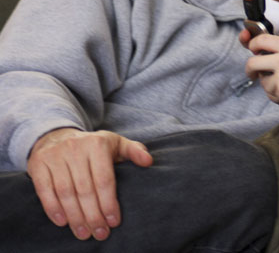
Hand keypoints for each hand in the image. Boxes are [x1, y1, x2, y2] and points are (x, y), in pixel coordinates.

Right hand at [26, 128, 152, 240]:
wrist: (56, 135)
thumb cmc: (92, 146)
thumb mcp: (115, 143)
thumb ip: (134, 151)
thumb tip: (149, 161)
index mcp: (98, 144)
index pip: (104, 179)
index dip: (109, 203)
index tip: (114, 222)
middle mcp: (75, 149)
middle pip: (85, 189)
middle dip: (93, 215)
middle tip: (100, 234)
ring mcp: (55, 156)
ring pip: (65, 193)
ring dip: (75, 217)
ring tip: (83, 233)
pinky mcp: (38, 164)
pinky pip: (45, 190)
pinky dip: (53, 208)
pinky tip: (63, 222)